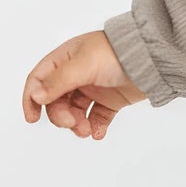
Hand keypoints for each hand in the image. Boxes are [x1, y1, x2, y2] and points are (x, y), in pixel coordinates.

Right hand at [21, 30, 144, 139]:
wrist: (152, 58)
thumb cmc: (118, 52)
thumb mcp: (83, 65)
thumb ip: (59, 82)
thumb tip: (36, 96)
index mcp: (65, 60)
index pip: (39, 80)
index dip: (32, 98)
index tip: (33, 118)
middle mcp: (76, 74)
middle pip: (56, 101)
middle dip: (60, 115)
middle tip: (71, 123)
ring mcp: (93, 87)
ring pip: (75, 112)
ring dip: (77, 124)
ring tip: (87, 131)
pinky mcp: (110, 99)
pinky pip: (96, 117)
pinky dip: (95, 127)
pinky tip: (97, 133)